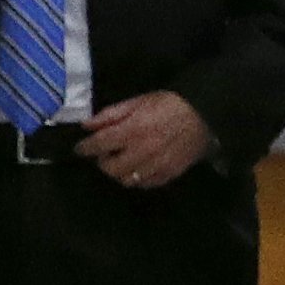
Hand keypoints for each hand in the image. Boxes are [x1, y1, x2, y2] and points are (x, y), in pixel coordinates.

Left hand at [80, 91, 214, 189]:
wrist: (205, 115)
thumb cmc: (169, 104)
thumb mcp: (139, 101)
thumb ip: (112, 114)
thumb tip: (87, 125)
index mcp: (132, 130)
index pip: (100, 144)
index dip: (86, 148)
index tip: (80, 148)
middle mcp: (142, 151)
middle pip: (111, 168)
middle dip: (102, 162)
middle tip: (104, 154)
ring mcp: (156, 165)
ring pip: (127, 180)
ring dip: (119, 172)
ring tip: (121, 162)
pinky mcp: (169, 174)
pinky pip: (146, 184)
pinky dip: (137, 179)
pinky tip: (138, 169)